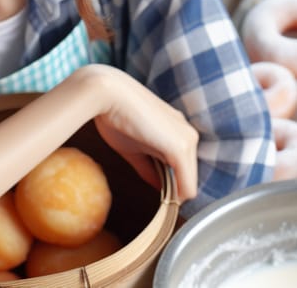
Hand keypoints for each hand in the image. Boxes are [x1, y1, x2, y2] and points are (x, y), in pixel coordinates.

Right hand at [76, 65, 198, 201]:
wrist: (107, 93)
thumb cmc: (117, 116)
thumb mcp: (134, 148)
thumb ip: (150, 168)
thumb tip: (160, 188)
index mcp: (178, 130)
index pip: (184, 168)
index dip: (173, 185)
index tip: (159, 195)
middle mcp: (188, 133)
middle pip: (189, 177)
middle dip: (174, 191)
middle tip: (159, 202)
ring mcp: (186, 140)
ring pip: (189, 183)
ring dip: (175, 196)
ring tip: (159, 201)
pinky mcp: (179, 147)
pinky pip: (187, 185)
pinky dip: (177, 198)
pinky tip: (166, 203)